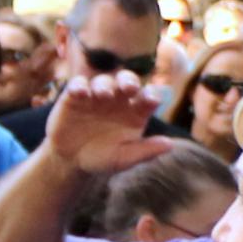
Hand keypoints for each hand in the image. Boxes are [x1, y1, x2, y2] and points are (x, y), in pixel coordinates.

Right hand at [44, 73, 159, 174]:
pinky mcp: (75, 95)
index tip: (152, 101)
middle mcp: (119, 99)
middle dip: (129, 81)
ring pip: (104, 81)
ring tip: (103, 95)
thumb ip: (146, 151)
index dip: (152, 95)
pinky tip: (81, 93)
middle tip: (129, 88)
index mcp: (136, 112)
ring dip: (104, 85)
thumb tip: (170, 145)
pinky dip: (79, 85)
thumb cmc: (102, 159)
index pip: (148, 97)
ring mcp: (97, 95)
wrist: (71, 161)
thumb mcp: (124, 158)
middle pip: (127, 81)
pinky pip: (78, 84)